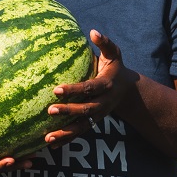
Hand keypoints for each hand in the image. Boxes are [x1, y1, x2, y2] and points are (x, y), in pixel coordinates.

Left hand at [42, 30, 135, 148]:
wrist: (128, 91)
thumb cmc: (114, 68)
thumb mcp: (113, 54)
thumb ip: (105, 43)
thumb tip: (93, 31)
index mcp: (106, 85)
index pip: (89, 88)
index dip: (74, 90)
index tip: (56, 90)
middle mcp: (104, 103)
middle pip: (86, 110)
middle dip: (69, 112)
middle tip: (50, 110)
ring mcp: (99, 115)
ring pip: (82, 127)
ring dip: (66, 133)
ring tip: (48, 138)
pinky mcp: (93, 122)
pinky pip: (80, 133)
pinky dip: (67, 140)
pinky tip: (51, 144)